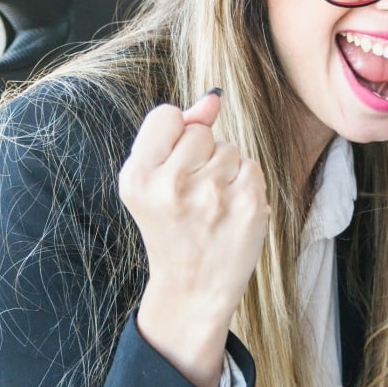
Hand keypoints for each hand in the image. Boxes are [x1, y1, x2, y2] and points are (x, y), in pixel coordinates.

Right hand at [119, 90, 268, 386]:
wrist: (193, 287)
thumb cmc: (172, 228)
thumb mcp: (153, 183)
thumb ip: (175, 134)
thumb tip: (213, 99)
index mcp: (137, 177)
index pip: (167, 115)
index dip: (175, 137)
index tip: (172, 169)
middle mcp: (171, 185)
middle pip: (201, 131)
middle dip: (200, 155)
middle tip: (191, 197)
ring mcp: (212, 196)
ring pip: (228, 148)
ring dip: (224, 171)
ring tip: (211, 206)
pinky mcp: (246, 205)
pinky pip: (250, 166)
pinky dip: (244, 185)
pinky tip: (230, 211)